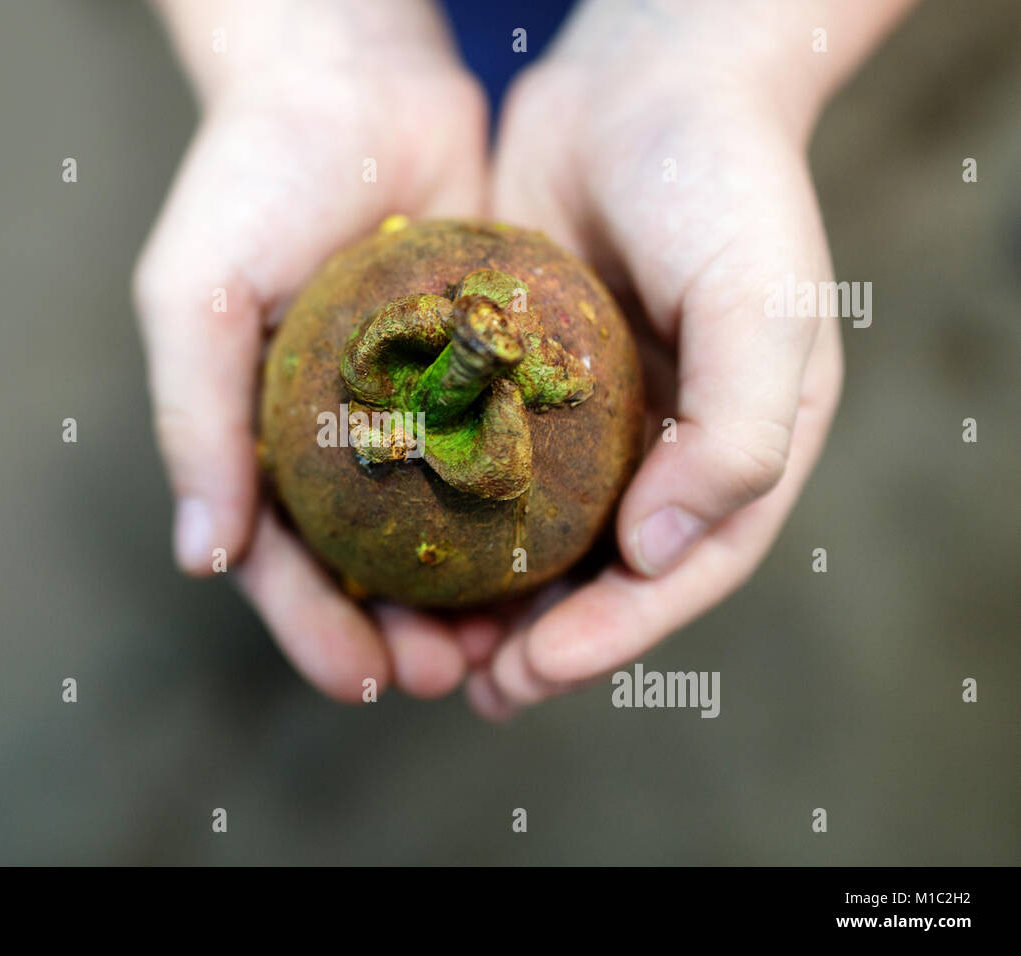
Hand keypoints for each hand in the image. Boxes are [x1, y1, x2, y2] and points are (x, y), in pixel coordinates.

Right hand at [132, 3, 493, 699]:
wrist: (348, 77)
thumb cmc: (249, 179)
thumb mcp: (193, 295)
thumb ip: (194, 421)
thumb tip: (201, 559)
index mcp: (257, 439)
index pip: (280, 562)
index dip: (312, 629)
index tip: (361, 679)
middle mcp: (335, 439)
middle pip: (369, 567)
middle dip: (402, 635)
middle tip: (450, 674)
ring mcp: (411, 409)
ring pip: (443, 532)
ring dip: (470, 596)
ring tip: (508, 641)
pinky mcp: (477, 368)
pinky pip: (502, 457)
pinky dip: (521, 512)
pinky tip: (558, 551)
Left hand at [465, 2, 874, 717]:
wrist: (644, 78)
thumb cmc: (724, 184)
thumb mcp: (761, 305)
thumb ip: (740, 437)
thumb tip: (659, 558)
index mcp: (737, 448)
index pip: (683, 573)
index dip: (615, 635)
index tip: (539, 672)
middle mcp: (664, 445)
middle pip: (603, 574)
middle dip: (544, 642)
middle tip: (474, 685)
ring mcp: (591, 415)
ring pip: (535, 533)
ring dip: (485, 597)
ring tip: (424, 644)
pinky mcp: (521, 378)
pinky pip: (483, 461)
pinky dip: (448, 512)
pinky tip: (395, 545)